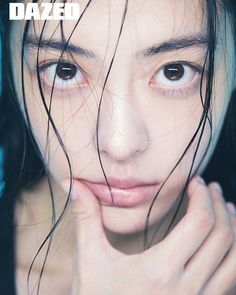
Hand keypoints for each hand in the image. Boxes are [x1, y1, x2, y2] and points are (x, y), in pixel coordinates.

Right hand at [61, 176, 235, 294]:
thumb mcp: (89, 261)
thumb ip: (86, 219)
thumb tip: (74, 185)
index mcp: (161, 270)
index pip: (199, 223)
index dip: (202, 196)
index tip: (195, 182)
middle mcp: (187, 288)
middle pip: (221, 236)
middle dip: (219, 205)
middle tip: (210, 188)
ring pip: (234, 259)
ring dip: (233, 228)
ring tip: (225, 209)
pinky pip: (231, 279)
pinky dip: (233, 254)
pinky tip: (223, 243)